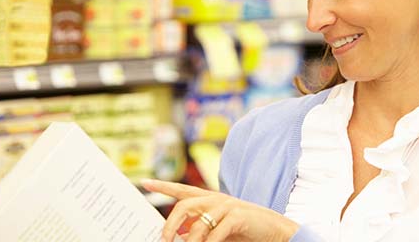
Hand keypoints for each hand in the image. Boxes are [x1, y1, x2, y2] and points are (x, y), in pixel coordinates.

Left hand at [141, 179, 299, 241]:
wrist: (273, 230)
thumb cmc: (242, 230)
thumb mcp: (216, 228)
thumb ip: (197, 227)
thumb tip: (174, 234)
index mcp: (209, 199)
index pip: (182, 190)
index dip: (163, 186)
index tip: (145, 182)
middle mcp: (216, 199)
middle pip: (184, 206)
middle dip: (170, 225)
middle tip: (164, 240)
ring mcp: (227, 206)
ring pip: (198, 223)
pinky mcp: (238, 216)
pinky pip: (216, 233)